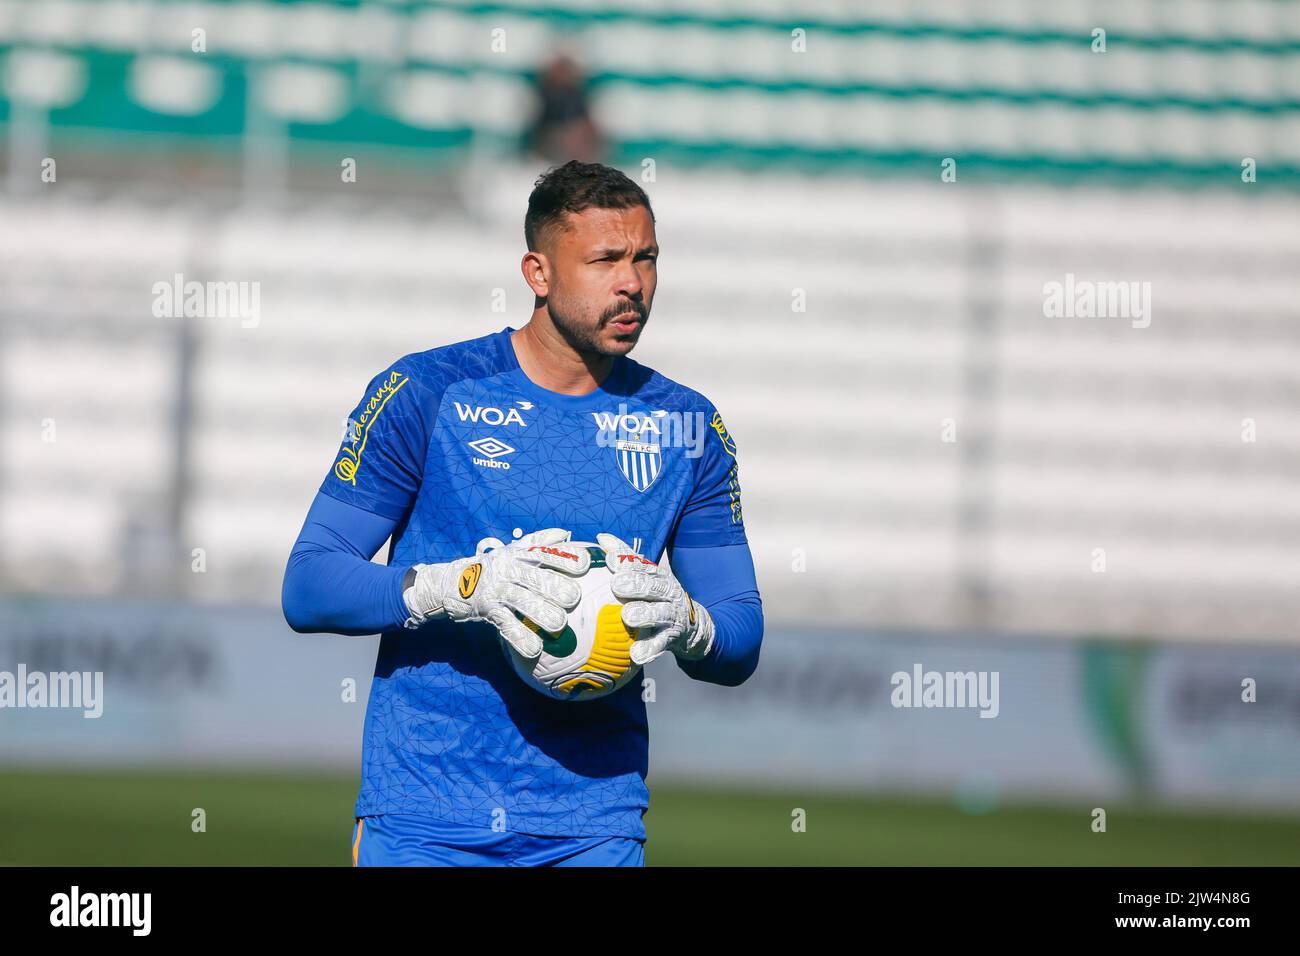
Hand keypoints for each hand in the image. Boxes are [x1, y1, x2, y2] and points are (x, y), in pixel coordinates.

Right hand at [403, 529, 590, 657]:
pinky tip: (535, 649)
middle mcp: (508, 570)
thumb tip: (564, 533)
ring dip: (540, 613)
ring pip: (520, 600)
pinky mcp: (487, 610)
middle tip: (574, 598)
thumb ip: (538, 543)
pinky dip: (520, 638)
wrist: (453, 583)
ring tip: (559, 625)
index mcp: (518, 555)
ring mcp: (496, 590)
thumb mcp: (513, 552)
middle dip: (554, 586)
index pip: (543, 552)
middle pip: (533, 576)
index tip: (586, 564)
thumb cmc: (493, 567)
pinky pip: (506, 625)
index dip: (564, 557)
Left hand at [597, 534, 715, 666]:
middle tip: (618, 585)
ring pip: (660, 615)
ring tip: (629, 616)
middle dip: (637, 584)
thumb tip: (601, 538)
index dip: (627, 561)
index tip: (610, 560)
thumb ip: (626, 560)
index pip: (643, 565)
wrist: (693, 626)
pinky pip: (660, 645)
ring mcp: (672, 616)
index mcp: (659, 576)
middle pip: (654, 587)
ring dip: (645, 615)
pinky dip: (649, 649)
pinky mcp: (673, 639)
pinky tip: (636, 654)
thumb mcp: (648, 577)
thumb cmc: (657, 598)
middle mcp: (668, 593)